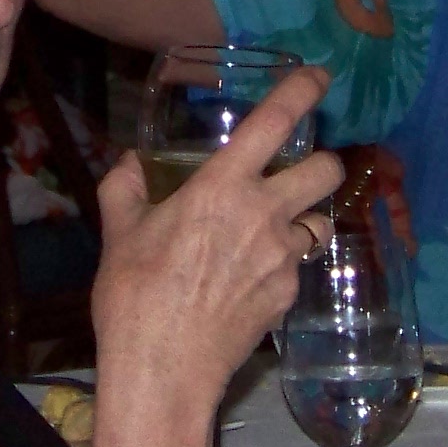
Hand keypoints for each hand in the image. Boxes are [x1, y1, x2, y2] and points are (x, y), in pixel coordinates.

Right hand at [87, 65, 338, 406]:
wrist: (164, 369)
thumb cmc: (134, 296)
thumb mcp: (119, 233)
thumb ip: (126, 188)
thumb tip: (132, 163)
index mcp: (222, 187)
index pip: (276, 122)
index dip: (303, 91)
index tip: (319, 76)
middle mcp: (264, 215)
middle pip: (328, 171)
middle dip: (323, 164)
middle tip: (301, 171)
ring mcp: (283, 258)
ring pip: (321, 222)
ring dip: (306, 218)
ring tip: (276, 230)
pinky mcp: (289, 295)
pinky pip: (299, 266)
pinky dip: (284, 263)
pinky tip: (253, 278)